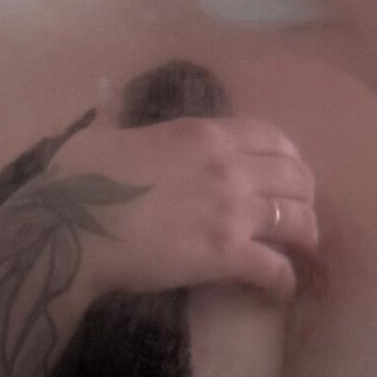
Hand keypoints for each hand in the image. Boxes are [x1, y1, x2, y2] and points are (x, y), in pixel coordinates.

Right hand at [49, 112, 317, 303]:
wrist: (70, 228)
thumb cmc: (77, 179)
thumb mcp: (100, 133)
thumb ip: (115, 112)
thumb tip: (106, 88)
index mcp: (203, 133)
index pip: (272, 137)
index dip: (290, 156)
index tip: (290, 173)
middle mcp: (228, 166)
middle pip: (295, 177)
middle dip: (305, 196)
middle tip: (302, 214)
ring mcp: (231, 210)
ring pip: (296, 219)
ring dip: (306, 235)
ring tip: (304, 251)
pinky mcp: (226, 254)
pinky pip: (275, 266)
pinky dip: (284, 279)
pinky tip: (283, 288)